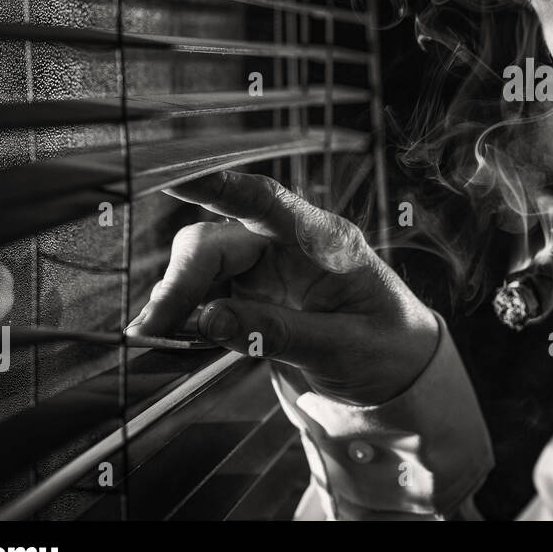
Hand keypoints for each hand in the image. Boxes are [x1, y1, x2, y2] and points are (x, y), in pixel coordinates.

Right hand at [126, 171, 438, 405]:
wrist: (400, 373)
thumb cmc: (387, 349)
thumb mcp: (342, 349)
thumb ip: (277, 333)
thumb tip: (208, 319)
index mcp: (324, 242)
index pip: (266, 201)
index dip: (218, 186)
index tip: (175, 179)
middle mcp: (290, 246)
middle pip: (216, 242)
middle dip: (180, 283)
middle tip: (152, 331)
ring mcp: (269, 269)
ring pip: (203, 267)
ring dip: (176, 301)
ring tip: (158, 343)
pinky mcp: (254, 295)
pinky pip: (206, 294)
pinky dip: (187, 316)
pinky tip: (178, 342)